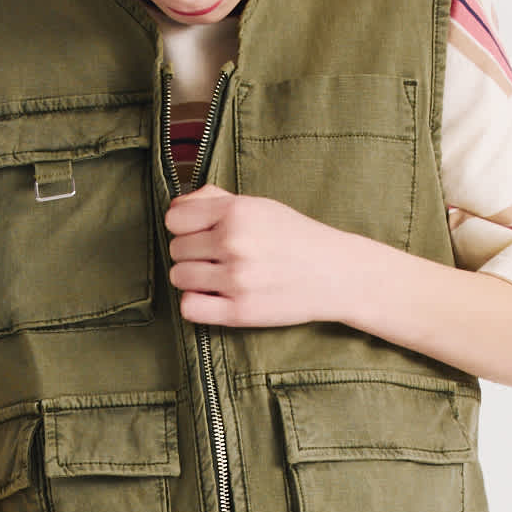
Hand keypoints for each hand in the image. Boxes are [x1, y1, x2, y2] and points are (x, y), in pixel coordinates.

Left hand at [164, 186, 369, 328]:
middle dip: (192, 253)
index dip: (185, 227)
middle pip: (176, 249)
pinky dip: (195, 304)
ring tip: (217, 277)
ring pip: (179, 277)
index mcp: (237, 211)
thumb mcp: (261, 206)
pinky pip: (189, 307)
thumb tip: (176, 206)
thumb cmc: (296, 238)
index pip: (175, 219)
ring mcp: (236, 279)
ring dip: (192, 279)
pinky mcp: (240, 311)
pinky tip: (214, 297)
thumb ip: (216, 200)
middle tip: (216, 258)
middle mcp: (234, 242)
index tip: (201, 234)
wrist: (337, 273)